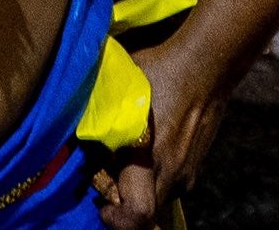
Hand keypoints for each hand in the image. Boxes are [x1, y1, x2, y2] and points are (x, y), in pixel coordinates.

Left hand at [94, 31, 222, 229]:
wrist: (208, 64)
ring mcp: (188, 171)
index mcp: (152, 157)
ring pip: (158, 199)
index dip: (117, 220)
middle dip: (123, 205)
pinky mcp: (195, 165)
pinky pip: (170, 184)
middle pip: (146, 214)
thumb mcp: (121, 89)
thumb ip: (97, 115)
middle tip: (106, 178)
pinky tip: (145, 150)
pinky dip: (154, 178)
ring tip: (124, 161)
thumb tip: (69, 129)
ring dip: (139, 191)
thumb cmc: (160, 70)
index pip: (138, 213)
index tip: (102, 205)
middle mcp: (173, 172)